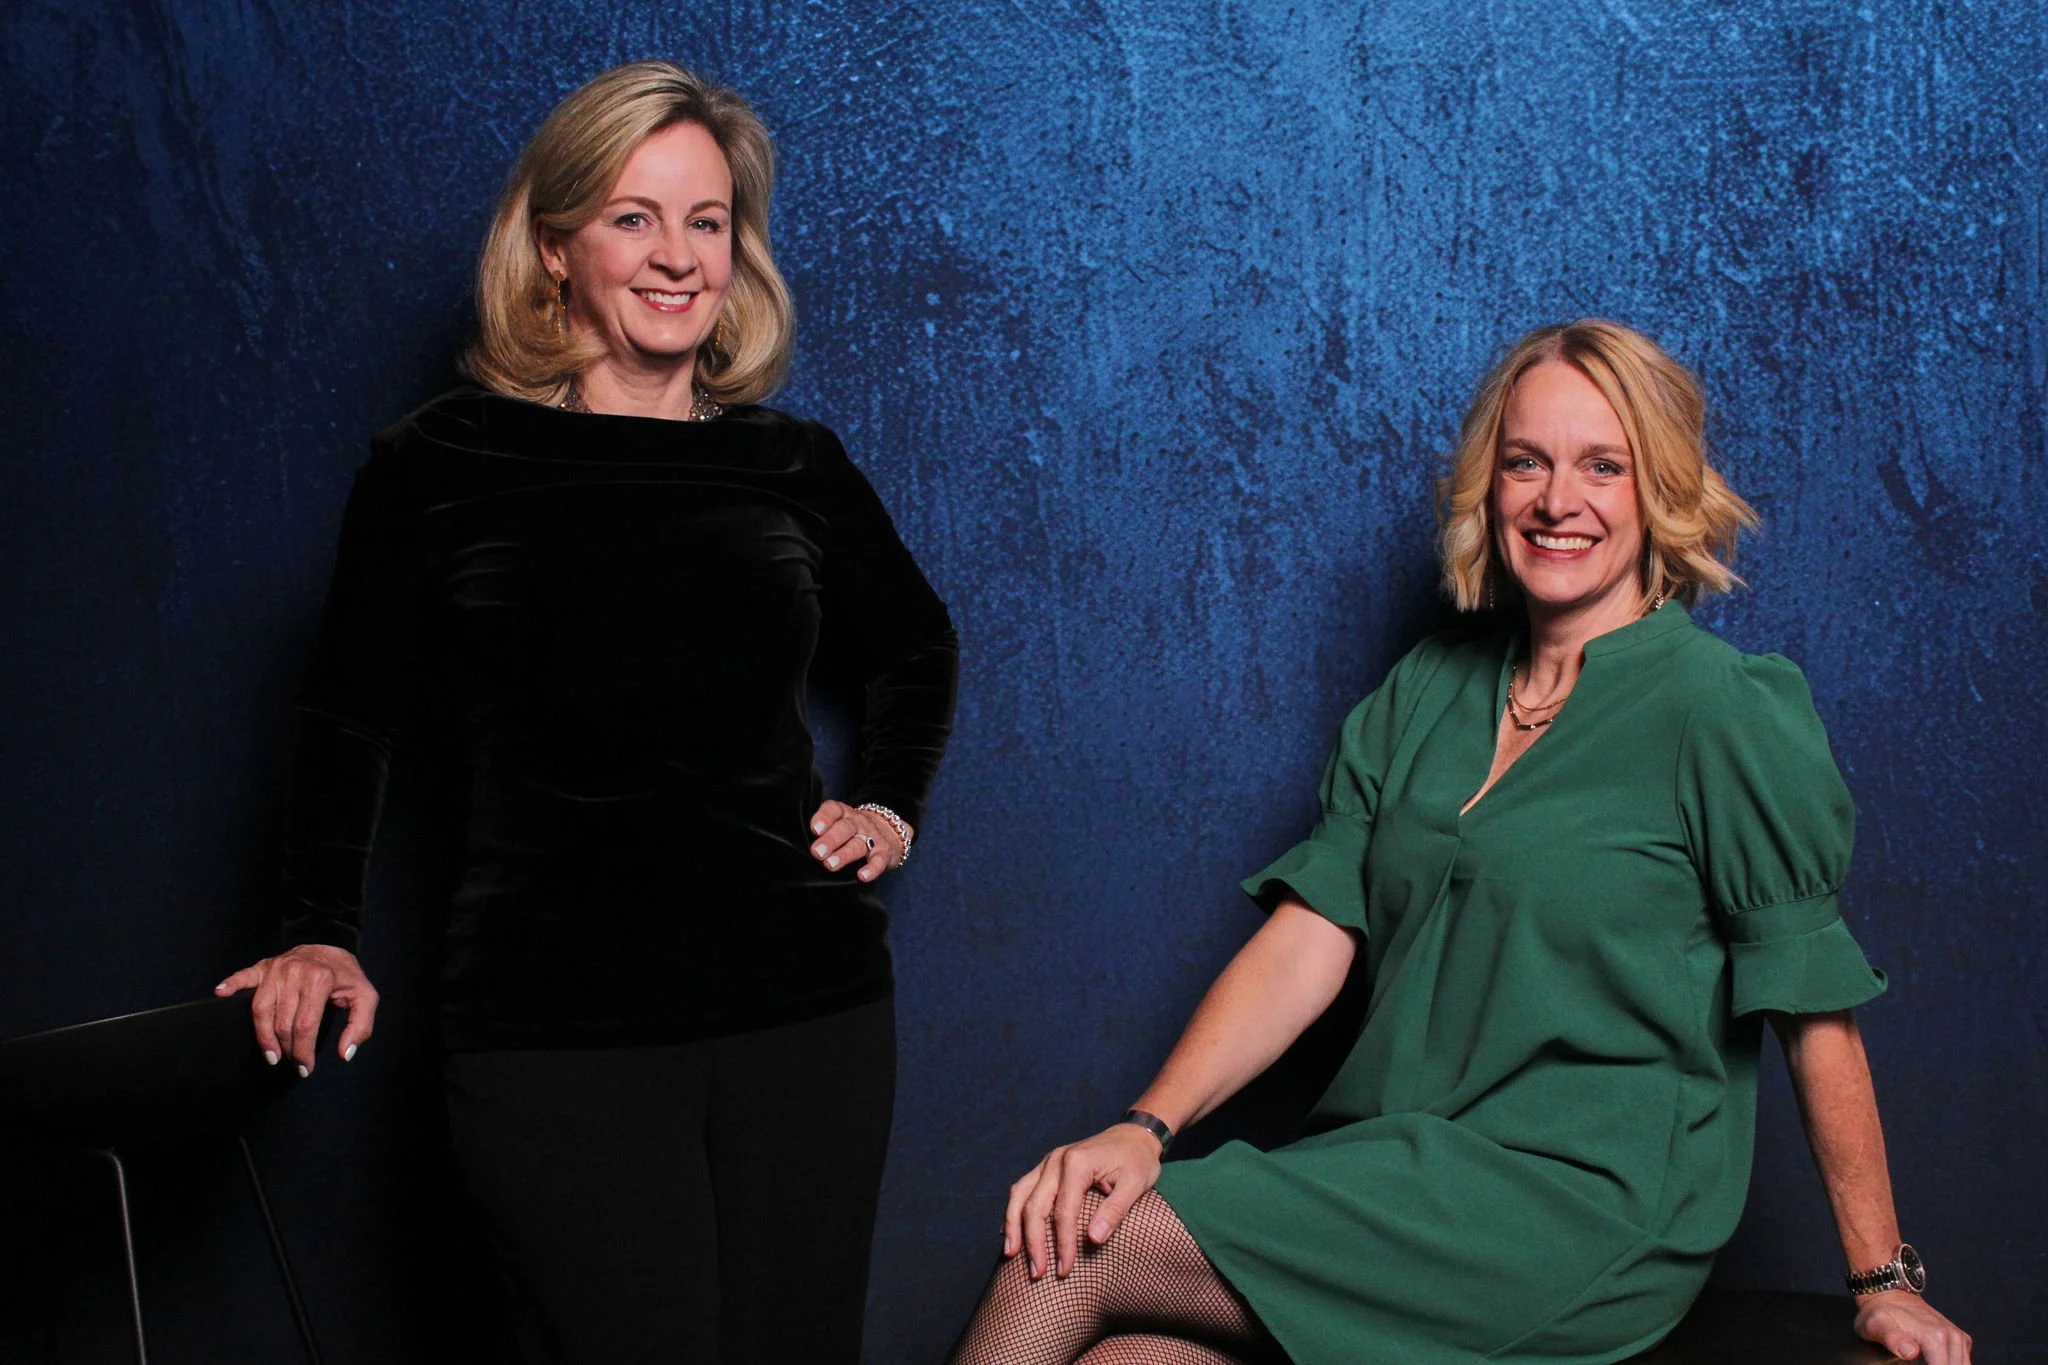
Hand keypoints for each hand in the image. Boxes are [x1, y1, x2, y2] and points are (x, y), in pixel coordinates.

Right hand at [215, 944, 378, 1077]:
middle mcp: (295, 973)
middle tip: (290, 1062)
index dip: (304, 1051)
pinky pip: (243, 976)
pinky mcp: (263, 966)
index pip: (306, 1025)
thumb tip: (345, 1054)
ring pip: (261, 1008)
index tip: (304, 1069)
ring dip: (263, 1035)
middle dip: (286, 1048)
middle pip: (283, 1022)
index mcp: (320, 980)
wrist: (330, 943)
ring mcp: (275, 969)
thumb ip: (360, 1026)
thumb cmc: (346, 975)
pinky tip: (220, 993)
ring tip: (270, 1054)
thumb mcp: (365, 996)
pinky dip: (230, 984)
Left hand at [807, 799, 906, 882]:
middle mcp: (858, 823)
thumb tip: (800, 850)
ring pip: (858, 845)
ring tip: (830, 865)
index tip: (814, 829)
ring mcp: (872, 837)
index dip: (824, 818)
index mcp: (844, 814)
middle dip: (830, 840)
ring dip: (844, 855)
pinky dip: (872, 869)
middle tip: (817, 852)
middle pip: (844, 828)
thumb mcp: (840, 823)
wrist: (891, 830)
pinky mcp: (884, 852)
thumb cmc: (855, 831)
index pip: (833, 810)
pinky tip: (862, 876)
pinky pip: (879, 860)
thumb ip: (824, 832)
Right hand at [1003, 1122, 1164, 1279]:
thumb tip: (1093, 1239)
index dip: (1062, 1244)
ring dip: (1013, 1226)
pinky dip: (1014, 1211)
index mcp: (1077, 1163)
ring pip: (1019, 1195)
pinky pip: (1022, 1189)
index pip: (1064, 1211)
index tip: (1064, 1271)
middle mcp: (1056, 1160)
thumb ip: (1115, 1211)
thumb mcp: (1136, 1184)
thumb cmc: (1137, 1161)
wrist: (1134, 1135)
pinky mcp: (1046, 1167)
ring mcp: (1048, 1162)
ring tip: (1011, 1255)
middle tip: (1037, 1274)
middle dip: (1033, 1242)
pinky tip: (1012, 1232)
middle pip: (1035, 1205)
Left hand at [1854, 1292, 1971, 1362]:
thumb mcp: (1877, 1324)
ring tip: (1919, 1361)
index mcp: (1936, 1337)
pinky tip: (1931, 1361)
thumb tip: (1910, 1352)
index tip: (1910, 1364)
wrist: (1890, 1295)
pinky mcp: (1961, 1341)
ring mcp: (1959, 1339)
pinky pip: (1962, 1363)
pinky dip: (1950, 1364)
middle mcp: (1953, 1337)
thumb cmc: (1880, 1313)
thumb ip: (1892, 1339)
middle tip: (1913, 1363)